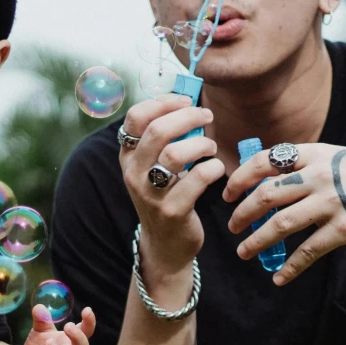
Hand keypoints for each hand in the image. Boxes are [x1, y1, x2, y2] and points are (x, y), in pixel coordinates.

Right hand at [117, 93, 222, 271]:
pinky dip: (213, 168)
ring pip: (175, 154)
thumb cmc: (166, 195)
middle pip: (157, 131)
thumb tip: (188, 102)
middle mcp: (134, 174)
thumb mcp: (154, 166)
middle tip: (207, 116)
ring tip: (211, 148)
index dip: (163, 102)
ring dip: (201, 144)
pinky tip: (216, 169)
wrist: (165, 244)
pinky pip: (197, 179)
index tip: (186, 100)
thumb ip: (164, 137)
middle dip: (187, 117)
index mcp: (128, 157)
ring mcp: (151, 194)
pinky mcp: (172, 211)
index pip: (136, 117)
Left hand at [222, 144, 345, 284]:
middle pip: (266, 195)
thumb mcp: (335, 157)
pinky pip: (307, 252)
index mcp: (314, 154)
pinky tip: (278, 278)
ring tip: (244, 252)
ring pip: (279, 225)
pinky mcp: (342, 229)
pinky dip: (289, 268)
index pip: (264, 162)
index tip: (228, 194)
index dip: (240, 178)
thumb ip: (303, 164)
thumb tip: (262, 178)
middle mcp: (320, 176)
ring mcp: (331, 203)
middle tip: (233, 226)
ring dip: (256, 241)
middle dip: (242, 213)